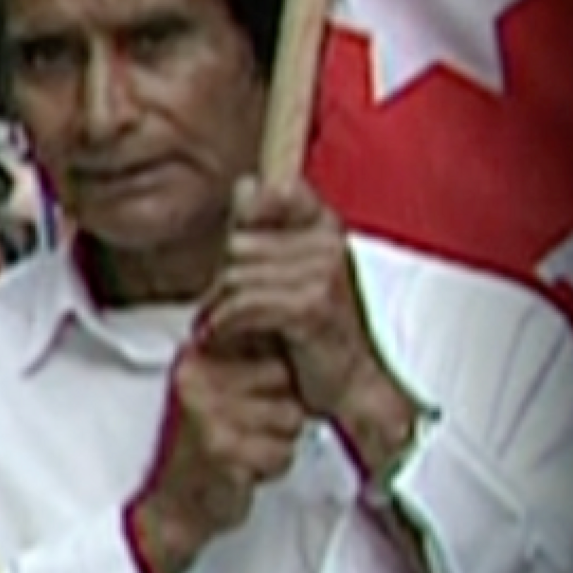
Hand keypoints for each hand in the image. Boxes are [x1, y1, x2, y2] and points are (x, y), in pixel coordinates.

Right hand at [127, 337, 304, 572]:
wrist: (173, 508)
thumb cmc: (200, 450)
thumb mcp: (210, 394)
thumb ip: (243, 366)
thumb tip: (295, 343)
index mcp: (194, 360)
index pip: (267, 350)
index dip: (274, 381)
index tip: (249, 402)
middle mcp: (198, 380)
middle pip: (285, 380)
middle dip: (281, 411)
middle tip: (248, 430)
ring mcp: (209, 414)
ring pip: (291, 417)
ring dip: (279, 441)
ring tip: (244, 450)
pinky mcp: (224, 450)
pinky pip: (283, 452)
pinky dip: (272, 468)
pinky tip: (242, 470)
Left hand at [200, 177, 385, 417]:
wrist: (349, 386)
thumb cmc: (314, 334)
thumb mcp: (285, 272)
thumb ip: (262, 230)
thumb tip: (245, 185)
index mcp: (324, 227)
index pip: (275, 191)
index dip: (250, 216)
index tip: (243, 245)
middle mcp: (327, 243)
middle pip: (238, 244)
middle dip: (226, 281)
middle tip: (237, 309)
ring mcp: (323, 272)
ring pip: (234, 277)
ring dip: (222, 309)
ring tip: (234, 327)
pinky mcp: (311, 305)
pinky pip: (243, 305)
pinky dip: (226, 326)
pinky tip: (229, 337)